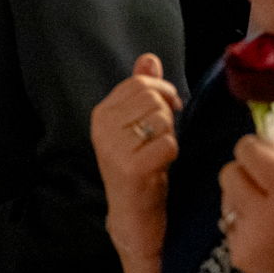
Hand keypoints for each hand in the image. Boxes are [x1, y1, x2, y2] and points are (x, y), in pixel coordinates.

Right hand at [90, 54, 183, 262]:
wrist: (132, 213)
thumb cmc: (139, 166)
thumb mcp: (137, 124)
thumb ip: (141, 90)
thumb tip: (148, 59)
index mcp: (101, 113)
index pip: (139, 83)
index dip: (163, 92)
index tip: (169, 108)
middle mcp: (102, 127)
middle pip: (152, 97)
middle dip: (167, 115)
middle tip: (162, 135)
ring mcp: (114, 147)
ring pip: (161, 119)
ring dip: (170, 136)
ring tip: (158, 152)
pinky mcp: (130, 167)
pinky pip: (168, 143)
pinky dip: (172, 154)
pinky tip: (160, 166)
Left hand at [219, 135, 273, 272]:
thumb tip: (269, 150)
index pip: (250, 154)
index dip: (253, 147)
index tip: (259, 149)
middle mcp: (264, 218)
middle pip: (228, 174)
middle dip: (245, 172)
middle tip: (264, 180)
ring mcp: (248, 239)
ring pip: (225, 199)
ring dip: (242, 197)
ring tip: (269, 210)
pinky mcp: (239, 257)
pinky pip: (231, 224)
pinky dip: (245, 222)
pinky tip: (268, 232)